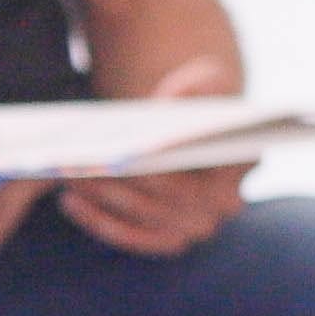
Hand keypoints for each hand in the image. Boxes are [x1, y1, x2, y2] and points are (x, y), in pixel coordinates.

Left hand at [55, 55, 253, 255]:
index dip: (162, 178)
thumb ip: (194, 85)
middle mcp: (226, 206)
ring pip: (148, 222)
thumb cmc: (203, 97)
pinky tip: (71, 201)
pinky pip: (134, 237)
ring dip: (106, 203)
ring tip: (70, 178)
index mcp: (244, 167)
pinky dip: (101, 222)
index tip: (124, 162)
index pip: (205, 180)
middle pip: (170, 206)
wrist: (197, 124)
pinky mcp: (169, 237)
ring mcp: (198, 226)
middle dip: (123, 188)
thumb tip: (166, 103)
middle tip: (83, 169)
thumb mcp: (207, 78)